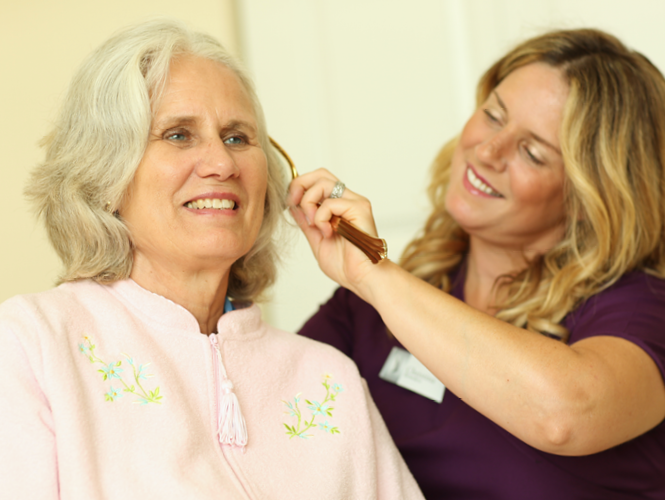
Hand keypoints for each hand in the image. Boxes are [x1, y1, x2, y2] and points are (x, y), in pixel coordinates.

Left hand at [288, 168, 382, 291]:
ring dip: (309, 202)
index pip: (318, 180)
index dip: (299, 186)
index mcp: (339, 206)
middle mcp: (349, 200)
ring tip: (313, 224)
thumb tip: (292, 206)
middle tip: (293, 204)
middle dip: (300, 185)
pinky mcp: (359, 209)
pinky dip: (320, 217)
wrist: (363, 279)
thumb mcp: (317, 239)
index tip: (290, 204)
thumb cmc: (347, 265)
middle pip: (320, 174)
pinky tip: (327, 233)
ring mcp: (355, 202)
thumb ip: (306, 222)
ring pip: (323, 183)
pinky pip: (330, 202)